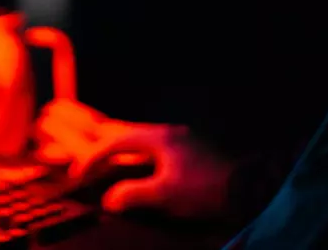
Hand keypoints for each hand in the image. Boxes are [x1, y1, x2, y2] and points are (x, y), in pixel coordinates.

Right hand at [34, 99, 232, 216]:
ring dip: (119, 141)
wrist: (247, 187)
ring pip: (140, 135)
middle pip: (126, 129)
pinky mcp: (190, 149)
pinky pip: (153, 144)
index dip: (94, 156)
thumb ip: (133, 194)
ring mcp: (180, 138)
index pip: (115, 140)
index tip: (80, 172)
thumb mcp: (166, 194)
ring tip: (104, 145)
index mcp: (158, 137)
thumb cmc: (204, 189)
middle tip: (79, 132)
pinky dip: (136, 149)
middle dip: (101, 134)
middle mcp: (167, 132)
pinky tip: (138, 157)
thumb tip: (109, 199)